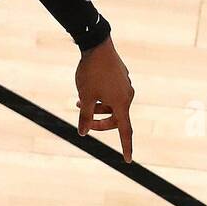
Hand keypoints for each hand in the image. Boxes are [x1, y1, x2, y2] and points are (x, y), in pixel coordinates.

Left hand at [75, 37, 134, 161]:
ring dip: (97, 108)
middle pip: (116, 119)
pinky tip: (88, 90)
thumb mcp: (85, 97)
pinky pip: (113, 94)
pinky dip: (101, 98)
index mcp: (121, 103)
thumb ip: (85, 117)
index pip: (125, 131)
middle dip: (100, 123)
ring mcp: (126, 86)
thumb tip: (83, 133)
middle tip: (84, 121)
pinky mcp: (122, 78)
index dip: (126, 147)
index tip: (128, 160)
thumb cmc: (90, 72)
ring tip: (78, 102)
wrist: (97, 45)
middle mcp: (127, 96)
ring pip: (113, 106)